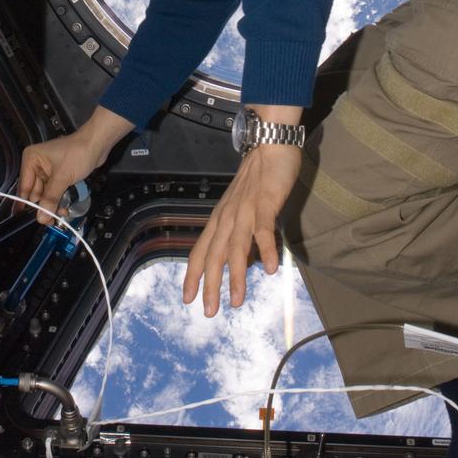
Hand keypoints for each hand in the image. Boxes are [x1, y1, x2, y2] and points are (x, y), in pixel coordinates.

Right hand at [18, 106, 133, 224]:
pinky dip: (59, 199)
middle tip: (50, 219)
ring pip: (46, 194)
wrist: (97, 144)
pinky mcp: (58, 175)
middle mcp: (37, 164)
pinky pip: (55, 191)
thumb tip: (41, 217)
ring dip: (53, 204)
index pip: (24, 186)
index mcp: (31, 159)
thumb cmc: (78, 153)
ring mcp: (48, 170)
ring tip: (61, 213)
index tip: (27, 219)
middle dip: (44, 206)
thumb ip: (50, 198)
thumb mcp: (62, 177)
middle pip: (35, 192)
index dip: (27, 204)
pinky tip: (64, 207)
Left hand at [183, 144, 301, 315]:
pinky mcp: (265, 203)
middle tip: (209, 311)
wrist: (269, 145)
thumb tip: (246, 262)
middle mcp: (228, 217)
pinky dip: (265, 249)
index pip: (201, 250)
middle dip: (210, 285)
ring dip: (236, 275)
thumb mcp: (243, 208)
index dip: (192, 275)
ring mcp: (245, 210)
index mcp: (220, 218)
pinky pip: (263, 230)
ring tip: (236, 300)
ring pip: (236, 247)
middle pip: (214, 255)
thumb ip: (242, 234)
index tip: (188, 299)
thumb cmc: (257, 178)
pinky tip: (270, 269)